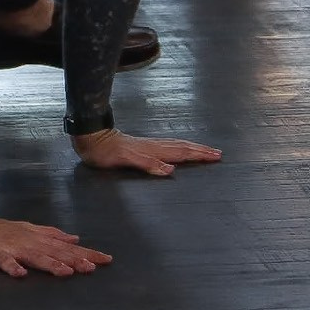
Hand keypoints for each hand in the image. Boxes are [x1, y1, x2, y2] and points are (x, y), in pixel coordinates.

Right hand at [0, 208, 111, 278]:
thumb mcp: (29, 229)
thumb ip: (51, 234)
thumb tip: (75, 238)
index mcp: (38, 237)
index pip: (67, 247)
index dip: (86, 253)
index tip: (106, 260)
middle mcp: (29, 241)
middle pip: (55, 252)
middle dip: (74, 260)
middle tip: (93, 268)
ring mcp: (12, 247)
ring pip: (34, 257)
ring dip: (50, 264)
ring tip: (66, 272)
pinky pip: (4, 261)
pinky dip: (12, 267)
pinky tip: (20, 274)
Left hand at [71, 128, 222, 176]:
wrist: (92, 139)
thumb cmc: (106, 152)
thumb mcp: (125, 160)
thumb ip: (147, 163)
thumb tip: (170, 170)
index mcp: (153, 150)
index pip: (182, 153)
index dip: (199, 155)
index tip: (216, 156)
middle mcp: (154, 146)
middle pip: (182, 147)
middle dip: (201, 151)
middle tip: (218, 153)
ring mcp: (149, 145)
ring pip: (176, 146)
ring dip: (192, 148)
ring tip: (204, 150)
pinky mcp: (142, 146)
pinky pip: (167, 147)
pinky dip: (178, 148)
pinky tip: (177, 150)